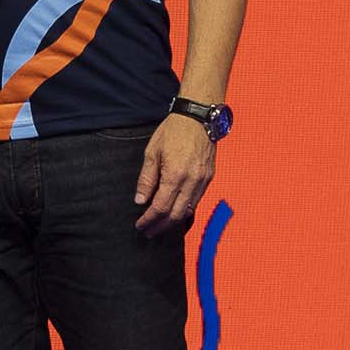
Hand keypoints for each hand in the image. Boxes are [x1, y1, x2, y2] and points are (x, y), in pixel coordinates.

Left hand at [133, 113, 216, 236]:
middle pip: (177, 215)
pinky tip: (175, 212)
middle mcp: (192, 181)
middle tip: (148, 232)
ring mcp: (204, 180)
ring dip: (174, 222)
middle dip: (161, 226)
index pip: (160, 207)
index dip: (149, 220)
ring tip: (159, 226)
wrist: (199, 117)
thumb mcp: (152, 153)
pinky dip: (185, 210)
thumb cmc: (172, 132)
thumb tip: (140, 201)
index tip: (140, 226)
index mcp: (175, 176)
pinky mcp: (209, 177)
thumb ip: (146, 179)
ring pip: (189, 210)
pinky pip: (197, 200)